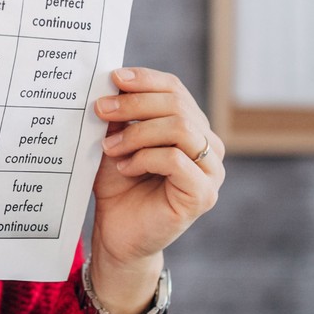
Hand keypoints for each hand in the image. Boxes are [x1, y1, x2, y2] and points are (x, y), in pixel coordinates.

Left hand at [88, 68, 224, 313]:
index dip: (146, 79)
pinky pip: (176, 160)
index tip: (114, 78)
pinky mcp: (203, 195)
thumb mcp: (116, 142)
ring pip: (180, 128)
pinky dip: (144, 158)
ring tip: (110, 147)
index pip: (176, 90)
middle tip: (101, 110)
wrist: (118, 235)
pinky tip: (125, 168)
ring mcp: (211, 172)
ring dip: (137, 133)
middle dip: (135, 104)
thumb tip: (114, 83)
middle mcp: (209, 146)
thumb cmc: (119, 188)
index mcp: (192, 127)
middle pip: (178, 106)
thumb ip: (121, 116)